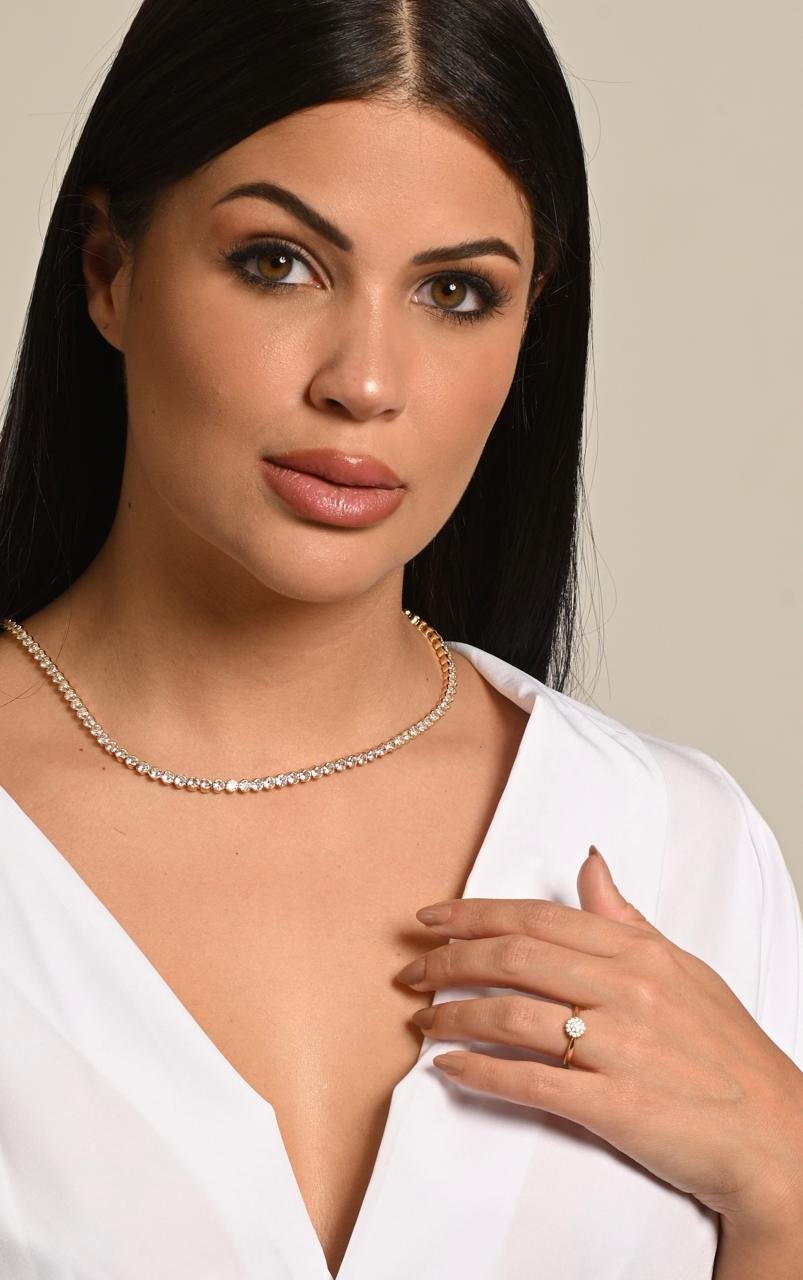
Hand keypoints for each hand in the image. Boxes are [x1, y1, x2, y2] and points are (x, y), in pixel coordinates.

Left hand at [394, 846, 802, 1236]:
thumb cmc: (726, 1052)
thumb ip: (625, 917)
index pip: (537, 917)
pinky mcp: (615, 1105)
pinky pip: (529, 1080)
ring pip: (512, 1014)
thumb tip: (589, 862)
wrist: (775, 1136)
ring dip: (453, 1015)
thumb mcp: (682, 967)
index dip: (473, 914)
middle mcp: (626, 990)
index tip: (430, 919)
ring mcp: (620, 1047)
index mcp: (638, 952)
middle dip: (448, 960)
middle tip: (410, 971)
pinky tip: (448, 1069)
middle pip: (514, 957)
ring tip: (422, 1023)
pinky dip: (479, 1073)